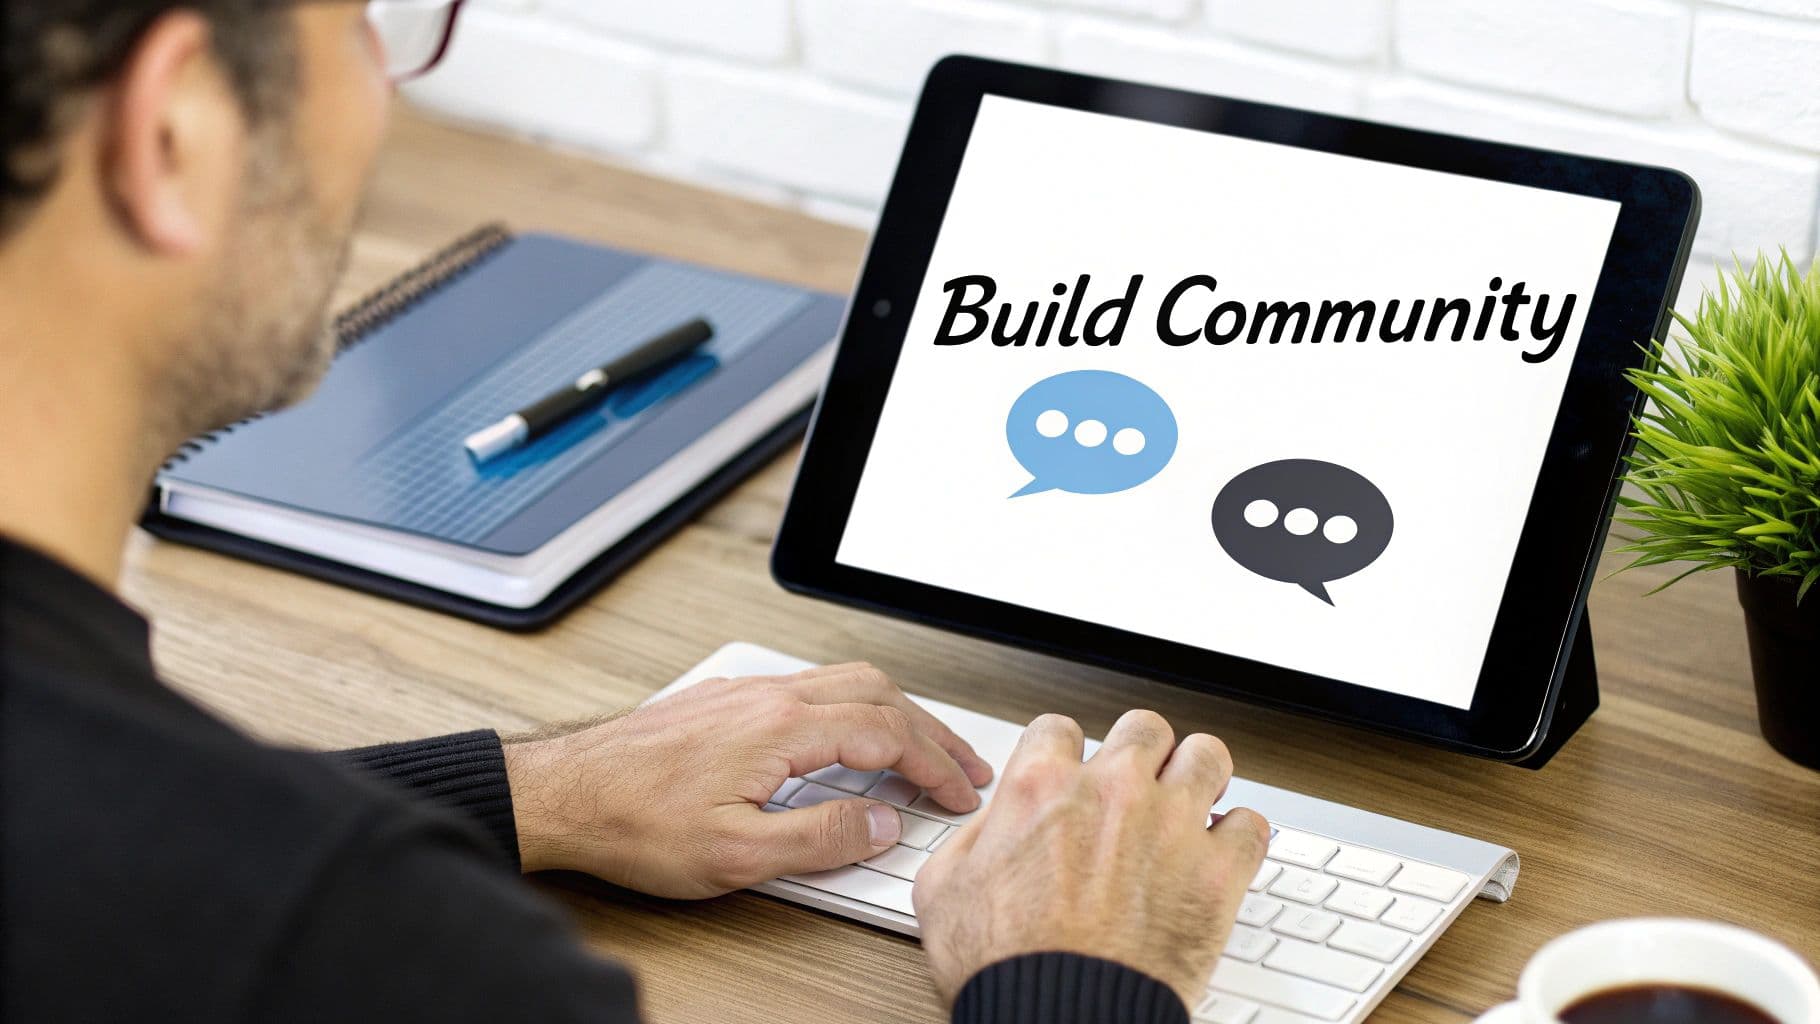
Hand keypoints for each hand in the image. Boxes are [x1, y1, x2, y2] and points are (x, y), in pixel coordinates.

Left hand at [501, 663, 993, 897]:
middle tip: (963, 767)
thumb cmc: (634, 825)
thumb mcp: (738, 854)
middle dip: (931, 732)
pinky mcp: (725, 699)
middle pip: (879, 694)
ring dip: (895, 713)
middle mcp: (768, 696)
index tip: (959, 792)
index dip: (934, 765)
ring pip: (846, 680)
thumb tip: (881, 822)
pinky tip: (850, 734)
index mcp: (782, 727)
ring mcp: (745, 692)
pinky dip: (855, 706)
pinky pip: (812, 686)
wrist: (562, 796)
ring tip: (922, 748)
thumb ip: (822, 837)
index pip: (888, 734)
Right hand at [913, 710, 1269, 1008]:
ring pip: (1207, 755)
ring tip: (1192, 798)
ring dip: (1197, 774)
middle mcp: (1112, 792)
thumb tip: (990, 825)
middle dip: (1139, 752)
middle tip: (1138, 781)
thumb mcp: (944, 891)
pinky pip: (1252, 824)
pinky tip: (1222, 849)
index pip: (1060, 728)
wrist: (1060, 1021)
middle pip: (1143, 728)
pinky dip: (1239, 834)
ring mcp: (1171, 825)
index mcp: (1042, 787)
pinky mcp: (1217, 872)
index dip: (1064, 752)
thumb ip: (971, 839)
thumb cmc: (1004, 967)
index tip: (1073, 772)